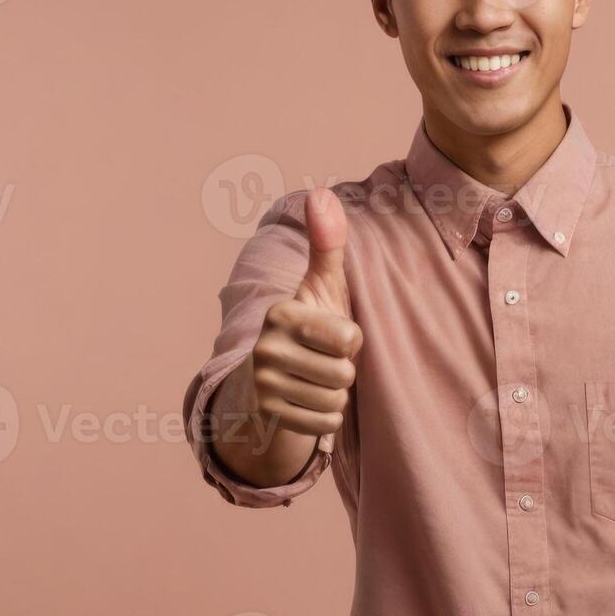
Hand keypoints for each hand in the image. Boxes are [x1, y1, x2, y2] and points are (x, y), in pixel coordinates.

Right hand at [249, 187, 362, 437]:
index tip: (332, 333)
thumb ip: (327, 242)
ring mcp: (262, 385)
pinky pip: (324, 423)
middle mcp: (265, 348)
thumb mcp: (321, 283)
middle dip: (343, 369)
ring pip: (335, 400)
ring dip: (335, 393)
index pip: (350, 339)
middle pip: (344, 373)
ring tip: (315, 377)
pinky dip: (326, 416)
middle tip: (323, 358)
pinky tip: (308, 400)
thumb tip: (321, 192)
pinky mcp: (267, 416)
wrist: (270, 376)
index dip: (352, 340)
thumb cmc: (310, 323)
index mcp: (281, 313)